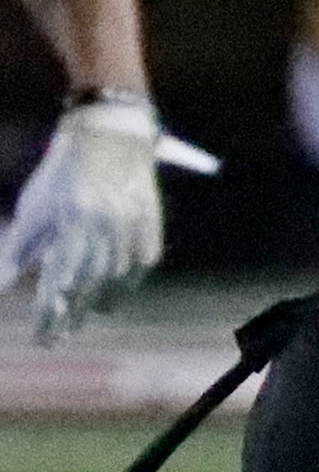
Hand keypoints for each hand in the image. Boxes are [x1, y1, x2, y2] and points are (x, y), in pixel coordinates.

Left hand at [0, 96, 163, 339]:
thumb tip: (3, 285)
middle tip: (60, 335)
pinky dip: (127, 282)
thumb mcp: (35, 206)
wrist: (110, 136)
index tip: (42, 336)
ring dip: (100, 302)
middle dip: (72, 314)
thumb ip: (21, 247)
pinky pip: (140, 264)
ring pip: (117, 278)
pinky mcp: (151, 224)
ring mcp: (132, 226)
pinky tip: (114, 295)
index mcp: (73, 221)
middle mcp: (106, 226)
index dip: (50, 312)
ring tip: (86, 317)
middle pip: (89, 285)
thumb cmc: (62, 172)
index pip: (59, 279)